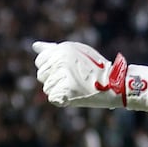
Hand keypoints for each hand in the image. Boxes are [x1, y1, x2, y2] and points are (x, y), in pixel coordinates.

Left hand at [32, 40, 147, 110]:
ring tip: (75, 87)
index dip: (50, 69)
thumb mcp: (75, 53)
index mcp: (61, 49)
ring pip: (47, 88)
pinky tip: (73, 95)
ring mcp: (63, 75)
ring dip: (59, 90)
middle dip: (53, 80)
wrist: (113, 84)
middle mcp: (61, 60)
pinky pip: (53, 98)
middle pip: (41, 75)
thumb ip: (53, 50)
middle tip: (73, 80)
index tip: (65, 72)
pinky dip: (62, 100)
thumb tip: (34, 46)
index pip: (40, 61)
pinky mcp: (67, 89)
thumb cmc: (94, 68)